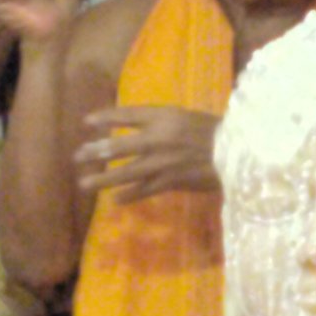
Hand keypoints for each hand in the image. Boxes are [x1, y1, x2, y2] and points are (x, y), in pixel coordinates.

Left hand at [74, 106, 220, 201]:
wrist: (238, 152)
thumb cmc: (217, 131)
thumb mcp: (188, 117)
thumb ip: (164, 121)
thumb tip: (140, 128)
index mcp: (165, 116)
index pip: (127, 114)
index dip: (105, 118)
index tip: (87, 122)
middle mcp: (159, 137)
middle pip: (119, 145)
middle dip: (96, 151)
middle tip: (77, 156)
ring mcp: (163, 161)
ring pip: (126, 172)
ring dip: (103, 179)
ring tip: (84, 183)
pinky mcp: (171, 180)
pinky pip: (144, 190)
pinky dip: (129, 196)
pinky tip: (115, 201)